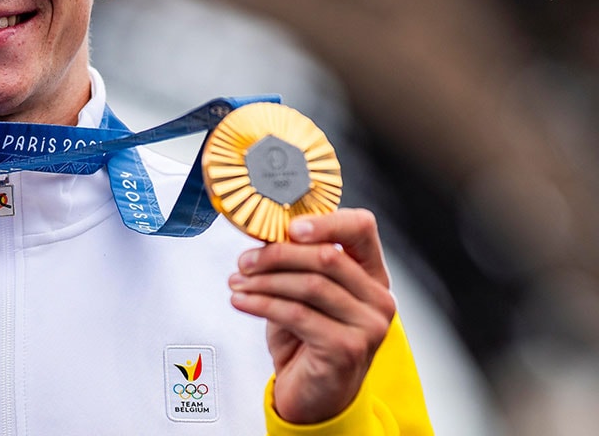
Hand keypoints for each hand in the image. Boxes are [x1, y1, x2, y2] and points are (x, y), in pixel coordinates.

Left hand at [228, 208, 395, 423]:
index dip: (325, 221)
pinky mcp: (346, 348)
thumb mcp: (303, 295)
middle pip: (327, 256)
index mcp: (371, 275)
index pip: (361, 228)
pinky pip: (296, 314)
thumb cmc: (308, 341)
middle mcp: (378, 299)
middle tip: (245, 261)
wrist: (313, 395)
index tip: (289, 227)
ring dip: (264, 280)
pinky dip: (261, 304)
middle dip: (277, 255)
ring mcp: (368, 326)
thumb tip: (263, 234)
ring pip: (310, 285)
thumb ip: (295, 263)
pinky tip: (242, 302)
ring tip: (238, 282)